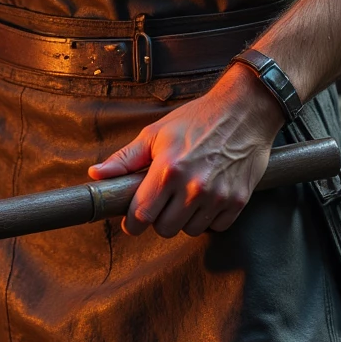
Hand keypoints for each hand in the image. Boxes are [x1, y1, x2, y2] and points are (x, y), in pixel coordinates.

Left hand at [88, 65, 284, 237]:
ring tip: (185, 197)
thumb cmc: (197, 119)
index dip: (132, 222)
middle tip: (162, 202)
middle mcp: (193, 187)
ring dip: (183, 219)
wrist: (244, 111)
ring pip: (189, 230)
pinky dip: (209, 218)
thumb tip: (96, 175)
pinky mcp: (238, 201)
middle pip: (164, 228)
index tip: (132, 220)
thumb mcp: (155, 133)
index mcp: (167, 170)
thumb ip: (125, 159)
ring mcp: (218, 196)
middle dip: (158, 219)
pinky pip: (216, 227)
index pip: (141, 215)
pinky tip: (206, 198)